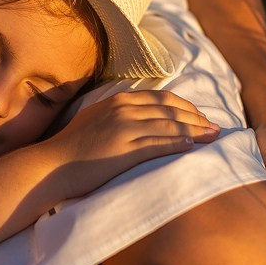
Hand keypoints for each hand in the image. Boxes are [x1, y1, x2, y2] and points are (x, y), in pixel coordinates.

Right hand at [46, 90, 220, 197]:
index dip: (186, 106)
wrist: (50, 166)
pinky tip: (192, 147)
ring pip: (170, 126)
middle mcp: (124, 110)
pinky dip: (178, 144)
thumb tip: (137, 115)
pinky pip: (159, 145)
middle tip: (215, 127)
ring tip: (213, 138)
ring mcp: (124, 129)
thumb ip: (116, 113)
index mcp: (119, 100)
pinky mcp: (124, 150)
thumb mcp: (94, 118)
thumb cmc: (71, 147)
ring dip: (196, 131)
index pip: (163, 98)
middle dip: (197, 117)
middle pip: (171, 110)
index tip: (200, 115)